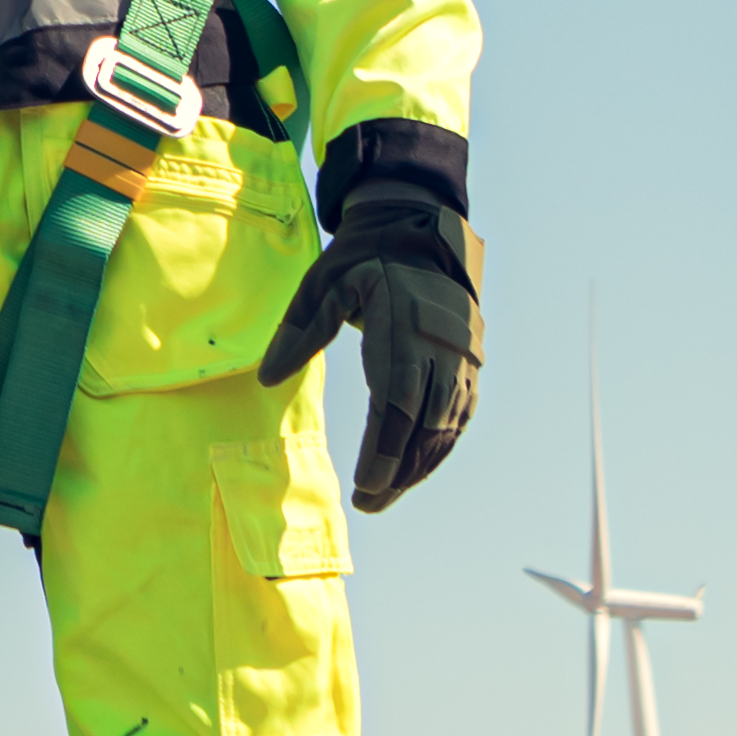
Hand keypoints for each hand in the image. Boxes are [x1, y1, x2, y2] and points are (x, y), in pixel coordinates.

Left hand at [257, 178, 486, 514]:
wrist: (421, 232)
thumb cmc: (365, 259)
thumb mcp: (323, 282)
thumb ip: (299, 331)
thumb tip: (267, 378)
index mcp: (401, 327)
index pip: (397, 400)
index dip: (384, 448)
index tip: (366, 485)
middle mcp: (440, 347)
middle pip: (424, 423)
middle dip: (397, 470)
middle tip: (367, 503)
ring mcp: (460, 358)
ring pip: (445, 425)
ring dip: (417, 465)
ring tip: (384, 495)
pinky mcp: (469, 364)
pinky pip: (458, 416)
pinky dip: (438, 447)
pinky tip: (415, 469)